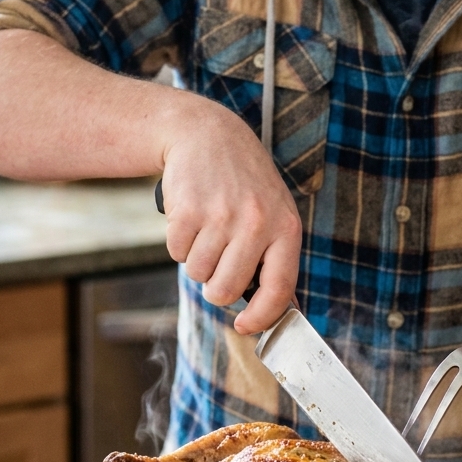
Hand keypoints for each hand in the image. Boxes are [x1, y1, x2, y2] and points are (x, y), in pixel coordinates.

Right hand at [159, 92, 301, 333]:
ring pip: (198, 274)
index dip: (260, 318)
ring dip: (196, 259)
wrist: (207, 134)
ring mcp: (221, 216)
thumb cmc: (243, 182)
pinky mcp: (188, 211)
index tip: (243, 326)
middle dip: (214, 286)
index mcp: (286, 227)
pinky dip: (178, 241)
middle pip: (225, 289)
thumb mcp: (274, 211)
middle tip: (217, 259)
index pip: (278, 289)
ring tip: (206, 228)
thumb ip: (276, 257)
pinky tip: (190, 216)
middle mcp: (257, 223)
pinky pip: (176, 253)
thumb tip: (280, 310)